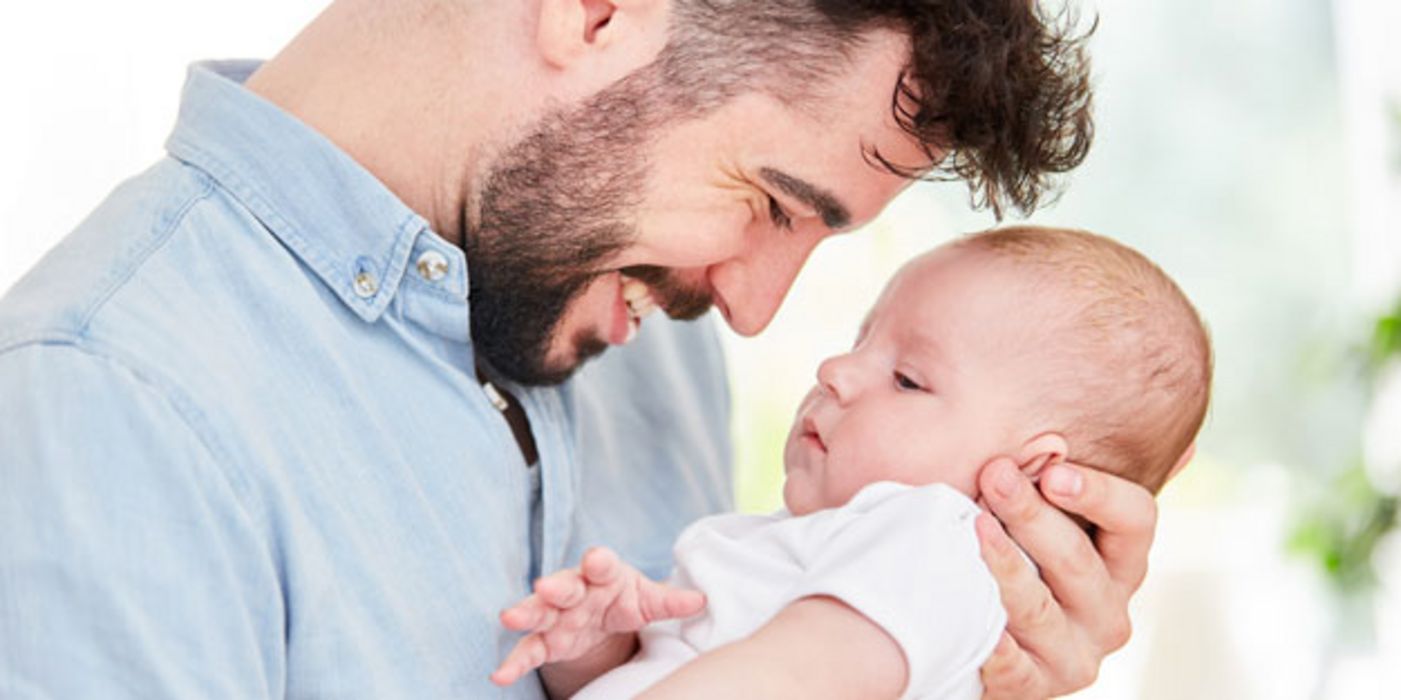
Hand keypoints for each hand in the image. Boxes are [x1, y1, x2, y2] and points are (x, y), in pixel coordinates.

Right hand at [490, 547, 706, 686]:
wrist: (600, 618)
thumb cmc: (623, 599)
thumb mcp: (646, 600)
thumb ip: (669, 601)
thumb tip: (702, 601)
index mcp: (604, 574)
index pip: (602, 563)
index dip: (599, 561)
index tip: (597, 560)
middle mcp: (575, 590)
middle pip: (564, 585)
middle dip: (555, 586)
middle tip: (544, 586)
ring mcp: (557, 616)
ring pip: (538, 612)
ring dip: (525, 613)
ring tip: (509, 618)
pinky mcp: (546, 641)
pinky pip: (528, 651)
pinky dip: (514, 661)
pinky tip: (499, 675)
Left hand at [974, 453, 1165, 697]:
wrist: (984, 641)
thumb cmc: (1026, 562)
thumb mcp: (1062, 522)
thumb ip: (1090, 484)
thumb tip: (1187, 449)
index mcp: (1124, 564)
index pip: (1136, 521)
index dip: (1098, 493)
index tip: (1053, 471)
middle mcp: (1108, 613)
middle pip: (1077, 559)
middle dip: (1032, 514)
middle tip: (994, 475)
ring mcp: (1073, 655)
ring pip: (1038, 606)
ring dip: (1005, 564)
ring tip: (972, 525)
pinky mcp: (1032, 687)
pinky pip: (1010, 663)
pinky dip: (990, 636)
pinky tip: (967, 603)